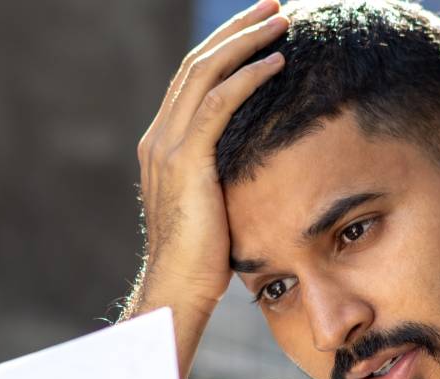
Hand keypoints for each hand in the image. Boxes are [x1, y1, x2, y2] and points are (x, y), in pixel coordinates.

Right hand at [131, 0, 287, 318]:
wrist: (177, 289)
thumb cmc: (202, 259)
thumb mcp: (213, 205)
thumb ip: (222, 176)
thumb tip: (256, 167)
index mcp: (162, 143)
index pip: (192, 78)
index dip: (225, 48)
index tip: (259, 28)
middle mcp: (158, 136)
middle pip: (197, 63)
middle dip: (237, 29)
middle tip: (273, 5)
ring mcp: (167, 146)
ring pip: (206, 73)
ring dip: (246, 41)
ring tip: (281, 20)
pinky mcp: (186, 161)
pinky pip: (218, 104)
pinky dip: (248, 77)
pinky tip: (277, 63)